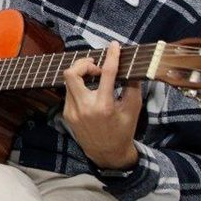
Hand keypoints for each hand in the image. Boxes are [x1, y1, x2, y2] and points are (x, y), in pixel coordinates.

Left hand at [61, 42, 141, 168]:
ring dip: (81, 74)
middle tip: (96, 66)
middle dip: (83, 63)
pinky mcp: (67, 114)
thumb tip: (129, 65)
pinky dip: (79, 86)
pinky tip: (90, 91)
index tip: (113, 46)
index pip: (106, 73)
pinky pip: (69, 92)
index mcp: (104, 105)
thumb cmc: (123, 130)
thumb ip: (132, 85)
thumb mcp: (133, 108)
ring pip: (69, 81)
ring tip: (95, 77)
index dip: (111, 56)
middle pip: (71, 73)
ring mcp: (72, 111)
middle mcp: (84, 107)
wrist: (108, 154)